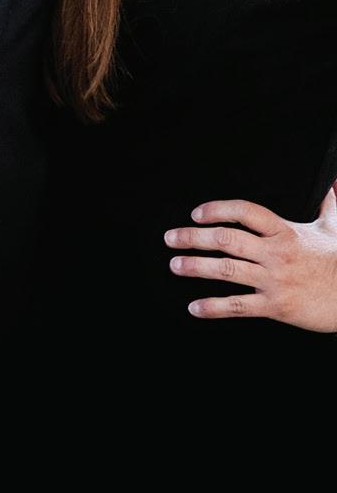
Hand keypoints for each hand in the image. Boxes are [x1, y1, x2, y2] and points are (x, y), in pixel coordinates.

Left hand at [163, 189, 336, 329]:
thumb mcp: (333, 229)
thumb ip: (328, 206)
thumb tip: (334, 185)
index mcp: (286, 231)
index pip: (245, 212)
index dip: (218, 210)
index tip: (198, 213)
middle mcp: (276, 253)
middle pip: (227, 239)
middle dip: (194, 237)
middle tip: (171, 238)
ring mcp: (274, 280)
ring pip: (226, 270)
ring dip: (196, 267)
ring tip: (175, 265)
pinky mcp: (275, 306)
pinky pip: (237, 306)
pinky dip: (213, 307)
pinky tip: (195, 307)